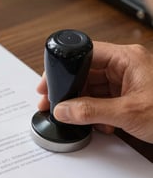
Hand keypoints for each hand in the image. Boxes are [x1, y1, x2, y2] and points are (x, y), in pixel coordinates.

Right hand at [37, 41, 152, 143]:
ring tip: (76, 117)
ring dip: (82, 104)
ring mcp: (126, 81)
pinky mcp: (128, 96)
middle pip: (85, 72)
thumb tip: (63, 109)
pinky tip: (98, 124)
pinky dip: (95, 112)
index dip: (63, 68)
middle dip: (69, 90)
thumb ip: (91, 111)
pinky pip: (102, 99)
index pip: (84, 54)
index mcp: (126, 58)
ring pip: (92, 88)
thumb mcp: (129, 112)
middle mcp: (124, 66)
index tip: (49, 83)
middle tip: (54, 103)